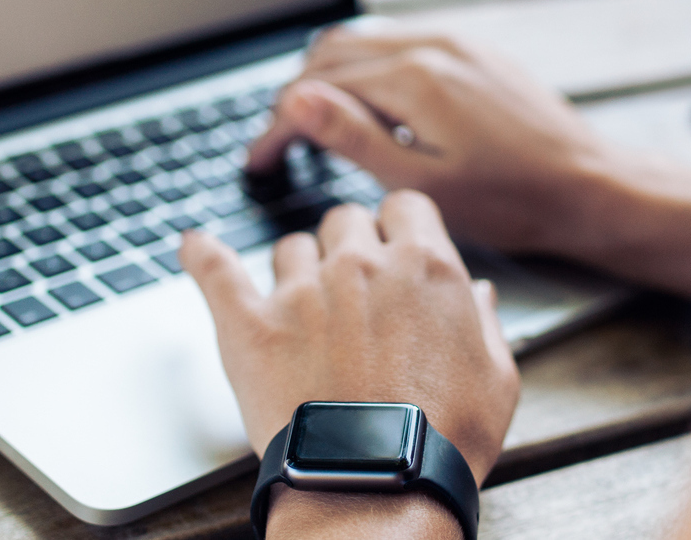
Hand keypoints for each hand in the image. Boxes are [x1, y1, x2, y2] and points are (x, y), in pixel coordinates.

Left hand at [179, 192, 519, 481]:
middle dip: (351, 245)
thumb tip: (475, 292)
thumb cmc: (445, 438)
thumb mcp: (497, 376)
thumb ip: (484, 322)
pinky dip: (201, 255)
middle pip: (346, 219)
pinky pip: (215, 269)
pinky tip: (192, 246)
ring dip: (298, 266)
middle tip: (353, 289)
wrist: (379, 483)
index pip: (405, 207)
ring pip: (291, 246)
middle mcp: (361, 265)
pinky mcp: (252, 324)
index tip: (396, 250)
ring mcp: (302, 291)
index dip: (400, 228)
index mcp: (425, 267)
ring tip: (303, 307)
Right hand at [247, 25, 621, 256]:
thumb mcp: (423, 185)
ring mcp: (457, 43)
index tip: (258, 162)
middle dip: (294, 95)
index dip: (278, 128)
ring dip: (327, 76)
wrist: (591, 185)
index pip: (317, 89)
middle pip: (331, 53)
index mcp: (415, 78)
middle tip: (278, 144)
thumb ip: (355, 139)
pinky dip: (367, 68)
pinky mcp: (474, 51)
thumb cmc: (515, 200)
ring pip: (364, 41)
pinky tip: (368, 106)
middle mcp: (433, 45)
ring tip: (312, 124)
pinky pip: (400, 42)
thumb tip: (297, 101)